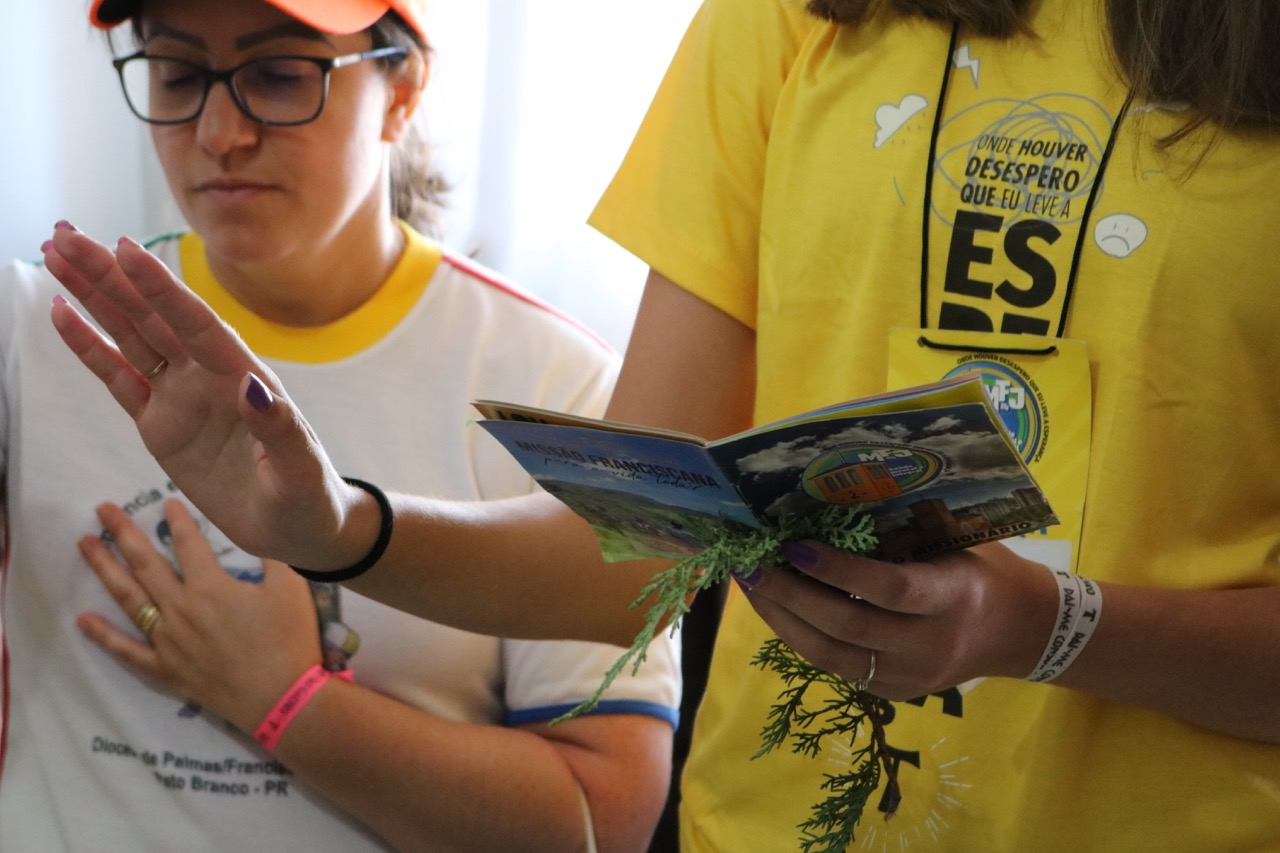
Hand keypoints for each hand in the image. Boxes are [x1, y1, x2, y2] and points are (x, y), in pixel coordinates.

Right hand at [45, 224, 358, 567]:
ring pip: (131, 335)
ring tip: (56, 256)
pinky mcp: (159, 424)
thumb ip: (280, 429)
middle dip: (111, 276)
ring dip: (95, 297)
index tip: (126, 250)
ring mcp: (181, 396)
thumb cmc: (308, 496)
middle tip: (67, 236)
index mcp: (244, 377)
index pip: (196, 324)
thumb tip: (254, 387)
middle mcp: (209, 376)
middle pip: (153, 316)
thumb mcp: (301, 469)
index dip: (160, 289)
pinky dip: (90, 348)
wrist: (297, 528)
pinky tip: (63, 315)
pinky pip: (119, 378)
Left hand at [76, 499, 322, 733]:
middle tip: (102, 510)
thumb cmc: (288, 640)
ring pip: (129, 598)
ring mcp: (167, 639)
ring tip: (84, 545)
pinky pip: (127, 650)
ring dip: (104, 569)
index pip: (187, 543)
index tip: (166, 502)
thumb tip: (259, 535)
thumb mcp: (290, 589)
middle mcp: (181, 608)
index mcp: (210, 586)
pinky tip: (83, 619)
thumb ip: (271, 557)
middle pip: (145, 563)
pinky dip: (103, 635)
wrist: (282, 697)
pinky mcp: (165, 668)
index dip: (176, 520)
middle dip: (123, 533)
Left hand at [743, 540, 1059, 699]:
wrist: (1021, 632)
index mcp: (954, 597)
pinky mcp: (894, 693)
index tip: (793, 544)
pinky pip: (835, 667)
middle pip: (847, 626)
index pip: (888, 588)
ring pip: (830, 656)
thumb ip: (902, 532)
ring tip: (751, 585)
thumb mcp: (955, 542)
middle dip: (790, 595)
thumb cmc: (983, 570)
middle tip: (752, 564)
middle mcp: (931, 644)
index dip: (837, 569)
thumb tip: (826, 504)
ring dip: (782, 619)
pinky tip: (776, 609)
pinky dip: (799, 636)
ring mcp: (911, 677)